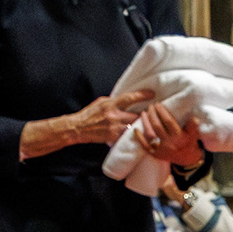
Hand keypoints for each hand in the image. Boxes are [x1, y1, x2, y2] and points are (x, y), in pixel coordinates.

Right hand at [21, 89, 156, 157]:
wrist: (79, 128)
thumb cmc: (90, 114)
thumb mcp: (102, 102)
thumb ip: (114, 102)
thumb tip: (127, 99)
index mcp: (111, 104)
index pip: (130, 98)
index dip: (142, 95)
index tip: (152, 94)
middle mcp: (114, 116)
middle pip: (136, 115)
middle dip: (145, 114)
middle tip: (154, 113)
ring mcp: (114, 128)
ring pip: (134, 126)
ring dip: (141, 125)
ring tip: (149, 125)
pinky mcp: (113, 137)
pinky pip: (127, 135)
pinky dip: (133, 134)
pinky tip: (139, 134)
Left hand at [134, 100, 205, 168]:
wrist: (187, 160)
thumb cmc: (190, 143)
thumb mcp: (194, 134)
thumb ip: (193, 126)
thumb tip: (193, 118)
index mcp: (178, 136)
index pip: (168, 121)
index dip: (162, 112)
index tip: (158, 104)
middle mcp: (169, 143)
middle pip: (157, 126)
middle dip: (153, 114)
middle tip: (151, 106)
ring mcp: (161, 149)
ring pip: (151, 134)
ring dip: (146, 122)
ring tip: (143, 113)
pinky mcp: (156, 154)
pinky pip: (146, 146)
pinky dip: (140, 138)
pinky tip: (136, 129)